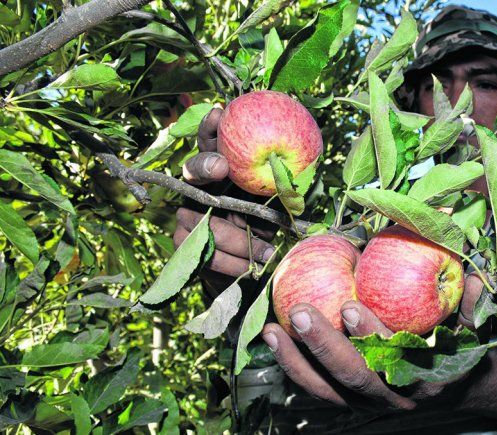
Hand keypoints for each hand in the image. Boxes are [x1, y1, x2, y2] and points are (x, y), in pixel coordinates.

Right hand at [173, 108, 275, 284]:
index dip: (211, 128)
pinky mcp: (183, 240)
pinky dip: (234, 262)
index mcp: (222, 171)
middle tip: (221, 166)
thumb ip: (279, 189)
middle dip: (205, 165)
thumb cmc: (263, 226)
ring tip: (268, 252)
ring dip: (238, 240)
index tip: (219, 112)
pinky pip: (208, 252)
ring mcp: (186, 212)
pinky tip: (253, 268)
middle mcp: (199, 187)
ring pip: (206, 222)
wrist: (246, 268)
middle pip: (193, 170)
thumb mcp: (273, 205)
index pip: (211, 142)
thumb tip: (308, 168)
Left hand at [260, 273, 496, 424]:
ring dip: (298, 362)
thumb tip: (469, 275)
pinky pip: (320, 392)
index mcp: (428, 377)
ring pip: (329, 392)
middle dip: (324, 347)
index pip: (396, 359)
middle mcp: (398, 399)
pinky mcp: (354, 404)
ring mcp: (373, 405)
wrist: (467, 391)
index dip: (371, 334)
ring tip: (271, 330)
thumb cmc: (469, 349)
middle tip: (299, 311)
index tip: (349, 305)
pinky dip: (296, 369)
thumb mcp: (479, 328)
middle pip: (354, 379)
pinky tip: (275, 341)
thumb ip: (473, 305)